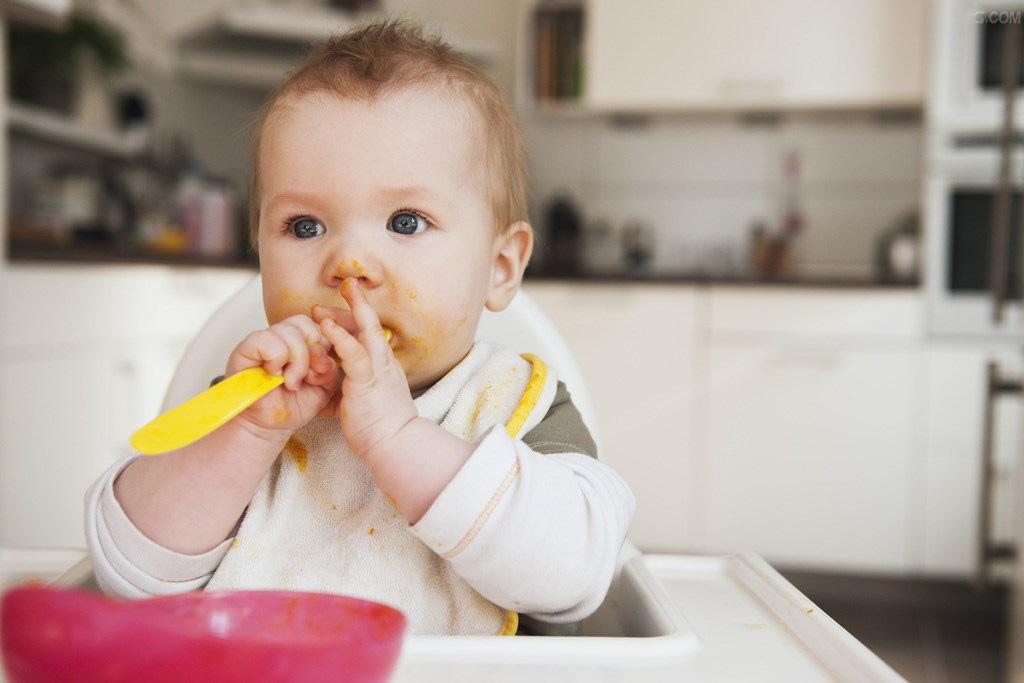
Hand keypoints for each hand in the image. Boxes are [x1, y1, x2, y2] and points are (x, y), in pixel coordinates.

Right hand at [225, 314, 341, 440]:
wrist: (271, 426)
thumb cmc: (295, 404)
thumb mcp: (325, 386)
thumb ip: (331, 367)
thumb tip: (326, 356)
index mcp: (301, 340)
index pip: (317, 324)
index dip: (324, 345)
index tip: (322, 370)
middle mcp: (280, 335)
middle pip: (304, 323)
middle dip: (312, 353)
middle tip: (307, 377)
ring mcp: (262, 340)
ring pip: (288, 331)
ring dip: (296, 361)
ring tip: (290, 382)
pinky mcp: (245, 349)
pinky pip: (267, 340)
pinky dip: (277, 359)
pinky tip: (274, 375)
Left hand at [313, 278, 417, 460]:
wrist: (396, 445)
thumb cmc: (383, 429)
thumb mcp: (369, 401)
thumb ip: (358, 388)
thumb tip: (345, 387)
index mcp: (384, 367)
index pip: (371, 335)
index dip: (357, 319)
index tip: (342, 310)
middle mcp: (384, 362)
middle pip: (371, 325)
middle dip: (357, 304)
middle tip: (344, 286)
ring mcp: (378, 369)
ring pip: (365, 331)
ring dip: (346, 312)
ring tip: (323, 302)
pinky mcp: (367, 380)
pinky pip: (354, 352)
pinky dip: (340, 336)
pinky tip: (325, 326)